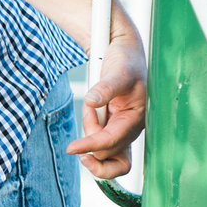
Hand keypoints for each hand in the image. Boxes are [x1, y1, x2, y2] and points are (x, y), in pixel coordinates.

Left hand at [68, 17, 146, 180]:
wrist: (126, 54)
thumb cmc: (126, 61)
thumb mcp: (118, 70)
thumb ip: (106, 87)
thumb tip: (91, 101)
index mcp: (136, 119)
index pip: (111, 141)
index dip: (90, 146)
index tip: (70, 148)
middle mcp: (130, 130)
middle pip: (105, 151)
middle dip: (91, 135)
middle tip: (89, 110)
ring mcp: (123, 131)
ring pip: (102, 152)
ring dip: (91, 135)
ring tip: (92, 109)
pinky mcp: (114, 129)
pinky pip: (100, 145)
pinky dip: (91, 136)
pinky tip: (91, 115)